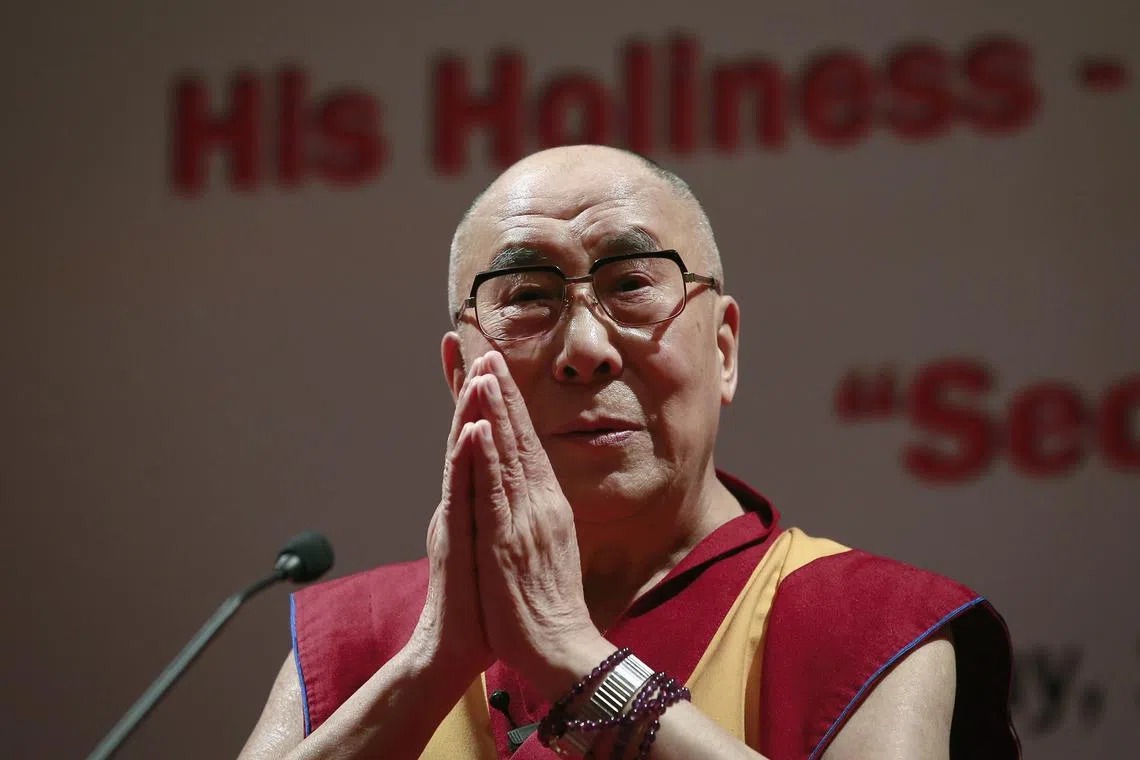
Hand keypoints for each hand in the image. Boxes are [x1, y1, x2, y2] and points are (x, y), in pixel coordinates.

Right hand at [407, 371, 493, 679]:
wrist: (458, 646)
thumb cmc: (482, 597)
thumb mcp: (493, 540)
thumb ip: (492, 505)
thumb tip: (503, 478)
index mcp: (474, 499)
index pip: (478, 437)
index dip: (479, 397)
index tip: (484, 355)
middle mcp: (460, 501)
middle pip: (465, 434)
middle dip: (467, 388)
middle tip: (468, 343)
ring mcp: (456, 519)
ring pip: (462, 457)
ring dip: (468, 414)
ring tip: (474, 374)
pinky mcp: (457, 541)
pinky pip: (463, 495)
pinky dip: (467, 461)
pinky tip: (471, 433)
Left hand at [465, 351, 611, 696]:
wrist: (560, 647)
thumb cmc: (549, 605)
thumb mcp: (548, 550)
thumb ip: (538, 519)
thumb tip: (534, 498)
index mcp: (546, 506)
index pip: (527, 446)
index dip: (513, 409)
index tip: (500, 375)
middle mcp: (539, 505)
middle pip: (519, 439)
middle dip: (503, 394)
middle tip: (490, 353)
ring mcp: (524, 520)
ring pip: (506, 455)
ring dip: (495, 411)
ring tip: (484, 372)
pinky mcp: (508, 540)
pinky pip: (495, 492)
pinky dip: (487, 458)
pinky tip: (479, 429)